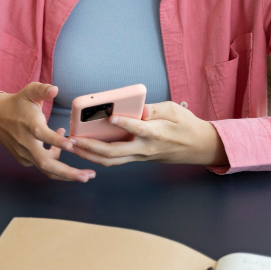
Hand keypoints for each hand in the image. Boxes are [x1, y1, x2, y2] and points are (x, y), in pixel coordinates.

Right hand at [0, 83, 95, 182]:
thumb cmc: (16, 104)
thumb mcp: (29, 92)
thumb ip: (42, 90)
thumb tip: (55, 89)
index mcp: (29, 125)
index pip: (42, 135)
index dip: (57, 141)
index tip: (71, 145)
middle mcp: (26, 142)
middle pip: (45, 163)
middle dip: (67, 172)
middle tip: (87, 177)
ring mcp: (25, 153)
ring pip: (46, 169)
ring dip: (66, 174)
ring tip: (85, 175)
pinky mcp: (24, 159)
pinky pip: (42, 165)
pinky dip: (55, 161)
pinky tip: (63, 149)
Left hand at [69, 101, 227, 166]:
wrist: (199, 147)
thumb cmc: (186, 125)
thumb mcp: (174, 111)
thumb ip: (155, 109)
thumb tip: (140, 108)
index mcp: (156, 133)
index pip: (138, 128)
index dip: (124, 123)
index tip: (110, 116)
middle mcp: (145, 148)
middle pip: (115, 152)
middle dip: (91, 147)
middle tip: (73, 139)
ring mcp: (140, 156)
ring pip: (111, 161)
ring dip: (90, 156)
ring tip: (72, 146)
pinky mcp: (137, 158)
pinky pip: (115, 160)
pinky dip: (98, 157)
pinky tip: (84, 149)